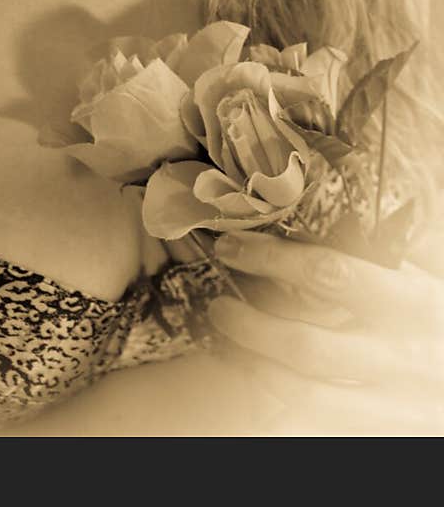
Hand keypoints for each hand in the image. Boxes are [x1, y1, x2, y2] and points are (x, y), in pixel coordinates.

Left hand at [207, 229, 443, 435]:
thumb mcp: (438, 271)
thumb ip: (401, 243)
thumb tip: (345, 206)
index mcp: (417, 304)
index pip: (333, 276)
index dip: (274, 259)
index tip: (234, 247)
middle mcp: (404, 359)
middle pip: (309, 347)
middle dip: (252, 326)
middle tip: (220, 305)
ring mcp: (397, 406)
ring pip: (308, 396)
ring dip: (259, 369)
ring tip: (232, 345)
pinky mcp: (387, 434)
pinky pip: (320, 425)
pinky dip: (281, 405)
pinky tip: (261, 381)